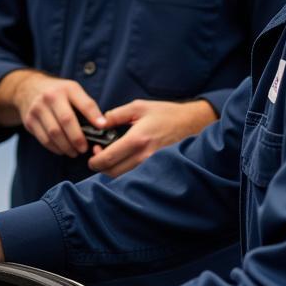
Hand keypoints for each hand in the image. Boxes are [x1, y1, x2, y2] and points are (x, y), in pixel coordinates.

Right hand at [0, 69, 104, 157]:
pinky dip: (55, 148)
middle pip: (66, 121)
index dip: (94, 116)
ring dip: (66, 146)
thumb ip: (86, 106)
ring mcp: (38, 109)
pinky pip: (44, 139)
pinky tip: (62, 150)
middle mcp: (51, 97)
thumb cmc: (58, 93)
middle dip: (78, 138)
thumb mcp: (72, 91)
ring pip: (54, 133)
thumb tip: (102, 126)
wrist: (28, 88)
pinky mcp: (29, 120)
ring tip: (74, 152)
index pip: (84, 103)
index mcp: (68, 89)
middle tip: (84, 149)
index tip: (103, 127)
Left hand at [87, 98, 217, 177]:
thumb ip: (116, 115)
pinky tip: (124, 162)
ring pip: (124, 178)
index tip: (92, 155)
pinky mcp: (158, 170)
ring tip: (111, 158)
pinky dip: (126, 173)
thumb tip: (100, 123)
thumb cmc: (166, 114)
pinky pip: (137, 177)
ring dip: (112, 171)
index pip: (108, 158)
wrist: (193, 123)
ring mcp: (153, 166)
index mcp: (137, 139)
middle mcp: (144, 156)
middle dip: (100, 167)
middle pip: (113, 173)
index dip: (95, 160)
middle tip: (98, 156)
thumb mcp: (139, 107)